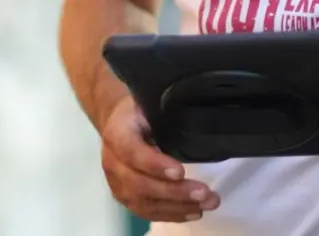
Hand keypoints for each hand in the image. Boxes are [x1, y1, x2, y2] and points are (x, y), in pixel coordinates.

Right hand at [100, 97, 220, 221]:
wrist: (116, 121)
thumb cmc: (139, 110)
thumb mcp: (148, 103)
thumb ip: (164, 115)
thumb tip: (197, 121)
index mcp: (117, 134)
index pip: (132, 153)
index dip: (155, 165)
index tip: (180, 172)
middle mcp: (112, 162)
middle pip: (140, 184)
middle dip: (174, 192)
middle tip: (205, 193)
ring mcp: (116, 183)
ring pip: (144, 202)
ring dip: (177, 206)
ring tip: (206, 204)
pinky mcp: (124, 196)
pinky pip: (146, 211)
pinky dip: (170, 214)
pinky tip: (193, 212)